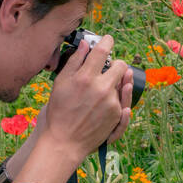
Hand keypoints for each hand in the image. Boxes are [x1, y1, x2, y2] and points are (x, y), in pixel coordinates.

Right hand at [39, 34, 128, 155]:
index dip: (107, 41)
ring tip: (104, 87)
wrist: (65, 141)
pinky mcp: (118, 115)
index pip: (103, 51)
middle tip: (108, 68)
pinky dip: (118, 97)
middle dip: (116, 64)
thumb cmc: (59, 112)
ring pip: (123, 84)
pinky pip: (123, 100)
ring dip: (116, 83)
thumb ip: (74, 61)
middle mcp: (102, 89)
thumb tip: (85, 44)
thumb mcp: (60, 83)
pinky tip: (111, 97)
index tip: (108, 40)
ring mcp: (112, 103)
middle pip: (121, 66)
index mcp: (86, 78)